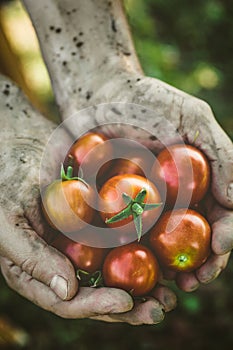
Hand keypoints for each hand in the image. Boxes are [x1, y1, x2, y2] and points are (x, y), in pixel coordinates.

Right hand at [0, 75, 175, 324]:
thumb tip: (69, 293)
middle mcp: (61, 262)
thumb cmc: (5, 179)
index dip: (96, 305)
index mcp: (37, 270)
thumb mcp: (9, 220)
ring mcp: (81, 243)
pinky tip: (165, 258)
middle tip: (160, 309)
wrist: (20, 142)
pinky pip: (121, 240)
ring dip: (142, 285)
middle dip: (128, 305)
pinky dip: (142, 251)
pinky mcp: (97, 223)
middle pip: (96, 293)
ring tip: (171, 293)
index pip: (66, 300)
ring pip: (113, 272)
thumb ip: (32, 258)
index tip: (126, 302)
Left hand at [90, 73, 232, 290]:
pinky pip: (127, 236)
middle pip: (195, 239)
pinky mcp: (115, 207)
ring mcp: (146, 205)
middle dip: (201, 263)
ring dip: (171, 270)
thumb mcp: (192, 118)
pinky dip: (135, 255)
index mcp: (199, 181)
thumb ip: (221, 154)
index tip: (221, 246)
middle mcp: (176, 199)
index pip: (223, 215)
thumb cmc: (147, 100)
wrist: (100, 94)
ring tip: (172, 286)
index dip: (227, 234)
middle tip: (195, 280)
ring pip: (164, 246)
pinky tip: (137, 268)